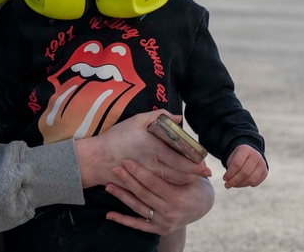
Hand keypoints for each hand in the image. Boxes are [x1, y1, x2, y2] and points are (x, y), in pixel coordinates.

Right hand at [74, 110, 210, 188]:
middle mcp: (153, 165)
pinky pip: (162, 187)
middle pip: (181, 175)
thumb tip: (178, 119)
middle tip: (203, 171)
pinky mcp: (142, 184)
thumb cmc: (117, 137)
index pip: (181, 161)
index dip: (195, 166)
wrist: (97, 159)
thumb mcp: (136, 120)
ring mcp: (148, 177)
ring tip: (192, 175)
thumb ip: (159, 116)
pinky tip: (176, 180)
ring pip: (173, 183)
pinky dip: (172, 184)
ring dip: (185, 180)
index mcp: (154, 149)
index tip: (206, 166)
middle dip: (194, 174)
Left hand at [104, 160, 213, 235]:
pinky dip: (123, 220)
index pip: (154, 183)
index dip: (139, 172)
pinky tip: (109, 214)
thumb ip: (181, 149)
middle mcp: (170, 211)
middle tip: (114, 168)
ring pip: (138, 207)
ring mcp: (163, 221)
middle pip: (143, 194)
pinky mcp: (158, 229)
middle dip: (127, 180)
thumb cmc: (194, 183)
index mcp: (177, 195)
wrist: (201, 207)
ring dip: (121, 196)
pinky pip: (138, 225)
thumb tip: (175, 120)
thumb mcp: (193, 170)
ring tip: (108, 185)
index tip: (126, 161)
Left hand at [223, 145, 267, 187]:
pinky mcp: (265, 172)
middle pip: (245, 173)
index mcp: (245, 150)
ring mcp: (262, 164)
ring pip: (251, 179)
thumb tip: (229, 183)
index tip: (224, 179)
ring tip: (233, 185)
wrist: (250, 153)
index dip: (230, 173)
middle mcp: (256, 156)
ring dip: (240, 185)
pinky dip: (247, 185)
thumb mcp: (232, 158)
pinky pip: (256, 182)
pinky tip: (242, 183)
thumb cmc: (238, 157)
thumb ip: (230, 168)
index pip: (237, 164)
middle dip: (234, 181)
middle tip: (227, 185)